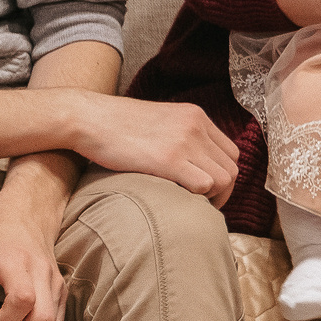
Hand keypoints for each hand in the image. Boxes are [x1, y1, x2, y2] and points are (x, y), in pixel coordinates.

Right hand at [71, 94, 239, 206]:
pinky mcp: (169, 159)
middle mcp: (196, 126)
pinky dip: (197, 197)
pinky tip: (179, 199)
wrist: (88, 118)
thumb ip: (180, 136)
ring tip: (193, 204)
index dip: (223, 175)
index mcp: (196, 116)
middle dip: (223, 192)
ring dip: (213, 198)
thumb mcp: (159, 121)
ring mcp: (185, 142)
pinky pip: (204, 185)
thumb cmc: (116, 126)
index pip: (231, 151)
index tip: (208, 190)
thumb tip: (192, 164)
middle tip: (202, 204)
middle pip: (232, 168)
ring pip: (224, 179)